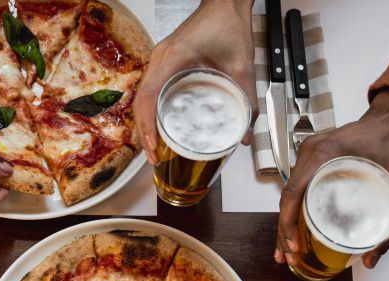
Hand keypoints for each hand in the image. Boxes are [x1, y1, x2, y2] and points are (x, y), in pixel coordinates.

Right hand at [134, 0, 257, 163]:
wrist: (225, 4)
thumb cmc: (228, 25)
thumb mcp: (243, 67)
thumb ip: (247, 101)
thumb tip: (244, 135)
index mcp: (175, 56)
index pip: (148, 95)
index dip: (147, 124)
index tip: (153, 145)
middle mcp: (161, 57)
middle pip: (140, 100)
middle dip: (143, 131)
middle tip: (154, 157)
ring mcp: (159, 59)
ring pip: (142, 96)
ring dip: (144, 123)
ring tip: (154, 148)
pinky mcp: (163, 62)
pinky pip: (149, 90)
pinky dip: (150, 111)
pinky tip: (159, 127)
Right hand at [275, 89, 388, 268]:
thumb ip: (388, 228)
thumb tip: (371, 260)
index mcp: (323, 154)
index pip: (294, 193)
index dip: (289, 223)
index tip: (294, 245)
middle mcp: (309, 153)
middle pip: (287, 198)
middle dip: (284, 231)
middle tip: (289, 256)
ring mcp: (307, 156)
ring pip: (289, 195)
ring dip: (286, 223)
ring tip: (288, 250)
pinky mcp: (311, 162)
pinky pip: (296, 188)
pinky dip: (293, 210)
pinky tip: (294, 228)